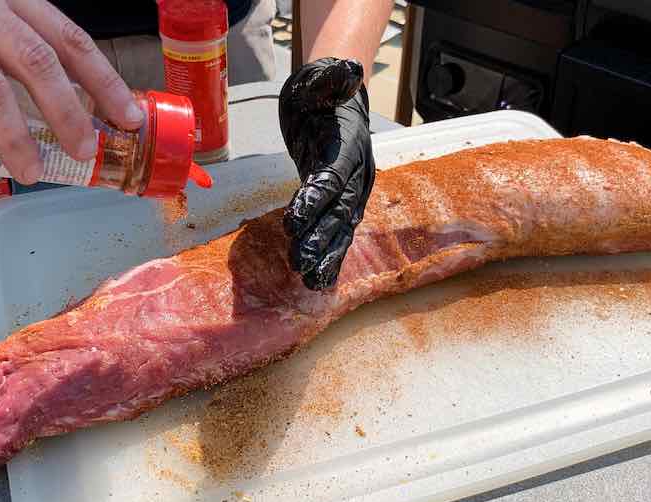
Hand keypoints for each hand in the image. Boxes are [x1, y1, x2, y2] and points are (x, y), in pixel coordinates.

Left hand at [279, 58, 374, 290]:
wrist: (335, 97)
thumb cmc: (324, 89)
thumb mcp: (322, 78)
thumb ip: (332, 79)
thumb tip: (347, 71)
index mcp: (350, 146)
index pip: (333, 177)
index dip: (315, 201)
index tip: (293, 221)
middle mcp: (357, 172)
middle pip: (339, 211)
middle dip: (321, 239)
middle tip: (301, 262)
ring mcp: (351, 189)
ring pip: (341, 228)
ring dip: (326, 255)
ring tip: (311, 280)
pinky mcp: (338, 199)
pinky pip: (335, 230)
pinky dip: (328, 253)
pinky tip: (318, 276)